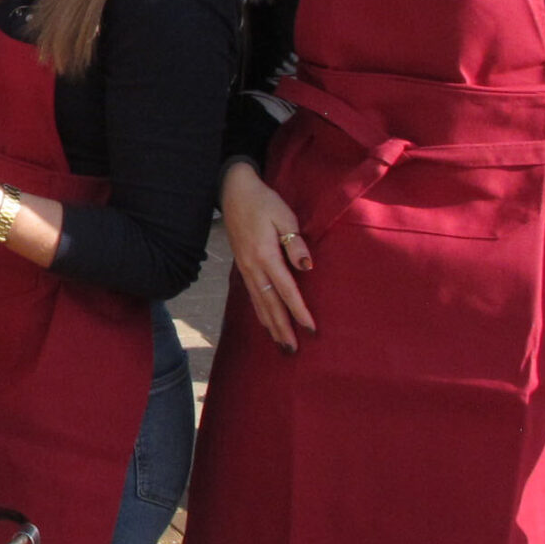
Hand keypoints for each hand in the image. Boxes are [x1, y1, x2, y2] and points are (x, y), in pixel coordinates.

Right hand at [222, 160, 313, 349]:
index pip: (287, 290)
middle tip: (293, 350)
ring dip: (271, 325)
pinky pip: (252, 296)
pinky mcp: (243, 267)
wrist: (233, 192)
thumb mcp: (284, 215)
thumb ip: (294, 243)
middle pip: (270, 305)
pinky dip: (260, 313)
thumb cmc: (263, 202)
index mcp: (265, 255)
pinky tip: (266, 322)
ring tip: (281, 344)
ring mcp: (245, 269)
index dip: (299, 311)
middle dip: (283, 328)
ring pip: (259, 304)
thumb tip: (306, 267)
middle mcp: (253, 267)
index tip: (311, 329)